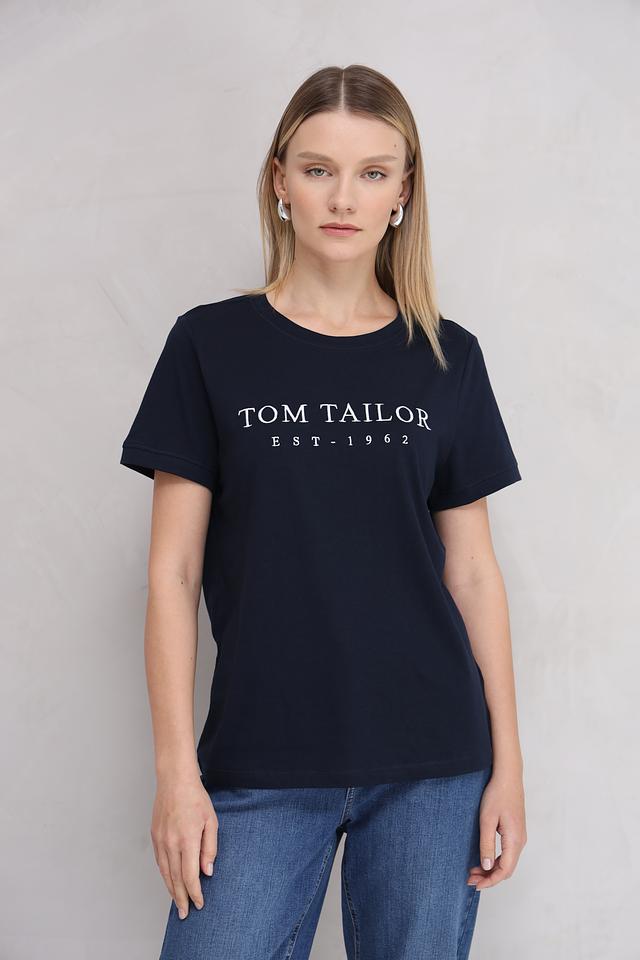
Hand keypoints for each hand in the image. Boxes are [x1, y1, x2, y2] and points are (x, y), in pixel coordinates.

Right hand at [151, 774, 218, 918]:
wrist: (174, 780)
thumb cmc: (196, 798)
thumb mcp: (211, 821)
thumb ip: (209, 848)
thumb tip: (207, 871)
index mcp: (187, 840)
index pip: (190, 876)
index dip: (195, 893)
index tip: (200, 903)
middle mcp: (171, 844)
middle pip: (175, 879)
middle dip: (181, 899)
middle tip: (186, 914)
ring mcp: (160, 840)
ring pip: (165, 873)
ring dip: (171, 890)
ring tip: (177, 903)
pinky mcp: (155, 836)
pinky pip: (160, 862)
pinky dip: (165, 875)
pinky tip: (170, 881)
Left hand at [467, 769, 526, 889]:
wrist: (508, 776)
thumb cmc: (497, 795)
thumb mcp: (487, 820)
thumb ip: (487, 845)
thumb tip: (488, 868)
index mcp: (515, 840)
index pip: (505, 871)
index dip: (490, 881)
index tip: (475, 885)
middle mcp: (520, 841)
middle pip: (507, 869)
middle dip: (489, 877)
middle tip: (470, 878)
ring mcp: (519, 836)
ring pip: (507, 862)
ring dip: (492, 869)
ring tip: (474, 870)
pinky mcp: (516, 831)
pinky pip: (508, 853)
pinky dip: (496, 860)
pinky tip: (483, 858)